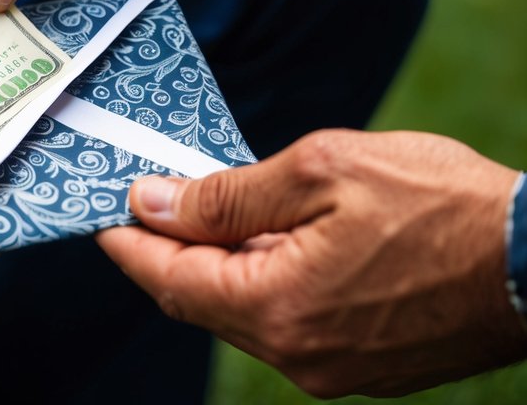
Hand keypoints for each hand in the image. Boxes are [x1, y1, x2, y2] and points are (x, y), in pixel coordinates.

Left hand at [97, 129, 526, 397]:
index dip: (127, 244)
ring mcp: (334, 370)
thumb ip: (226, 195)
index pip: (169, 281)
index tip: (98, 212)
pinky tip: (264, 242)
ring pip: (242, 313)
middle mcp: (299, 355)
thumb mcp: (322, 170)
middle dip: (166, 251)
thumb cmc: (442, 203)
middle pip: (200, 301)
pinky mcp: (364, 367)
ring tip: (203, 210)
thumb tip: (152, 203)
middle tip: (143, 202)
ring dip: (215, 265)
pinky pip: (286, 324)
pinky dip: (260, 282)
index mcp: (280, 308)